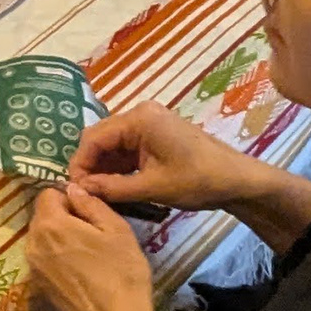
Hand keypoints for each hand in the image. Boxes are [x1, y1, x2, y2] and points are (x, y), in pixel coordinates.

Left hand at [24, 179, 155, 310]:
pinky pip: (44, 258)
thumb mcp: (116, 230)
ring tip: (90, 252)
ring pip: (43, 237)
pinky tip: (82, 270)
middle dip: (64, 216)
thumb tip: (73, 188)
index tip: (91, 212)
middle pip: (43, 215)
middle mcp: (33, 243)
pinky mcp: (38, 286)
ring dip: (61, 237)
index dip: (70, 197)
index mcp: (50, 225)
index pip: (48, 194)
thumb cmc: (121, 274)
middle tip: (95, 232)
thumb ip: (90, 203)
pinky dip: (58, 256)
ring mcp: (33, 267)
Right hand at [71, 103, 247, 219]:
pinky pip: (127, 150)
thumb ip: (112, 188)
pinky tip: (114, 188)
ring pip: (113, 146)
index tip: (73, 190)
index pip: (94, 137)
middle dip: (90, 166)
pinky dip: (119, 168)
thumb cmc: (197, 180)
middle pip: (101, 139)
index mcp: (139, 119)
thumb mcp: (152, 187)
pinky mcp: (156, 136)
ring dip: (104, 169)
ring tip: (98, 195)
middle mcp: (140, 114)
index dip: (80, 164)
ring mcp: (149, 124)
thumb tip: (78, 190)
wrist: (237, 180)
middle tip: (85, 195)